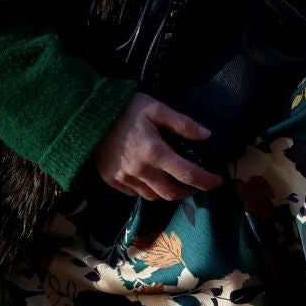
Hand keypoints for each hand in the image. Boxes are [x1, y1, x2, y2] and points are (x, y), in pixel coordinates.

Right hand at [92, 94, 223, 200]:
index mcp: (155, 152)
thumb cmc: (126, 109)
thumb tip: (206, 135)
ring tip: (175, 181)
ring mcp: (124, 178)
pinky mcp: (111, 180)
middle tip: (197, 183)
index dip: (206, 181)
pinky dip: (148, 190)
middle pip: (171, 193)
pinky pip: (135, 193)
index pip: (188, 175)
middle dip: (188, 191)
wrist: (86, 115)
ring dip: (168, 192)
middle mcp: (140, 171)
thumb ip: (183, 124)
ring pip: (153, 196)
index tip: (218, 181)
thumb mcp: (157, 109)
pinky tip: (152, 178)